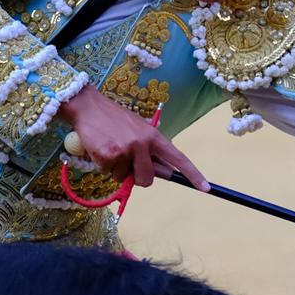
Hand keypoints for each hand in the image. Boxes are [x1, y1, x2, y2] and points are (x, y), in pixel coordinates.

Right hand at [60, 88, 205, 189]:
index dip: (193, 175)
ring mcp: (125, 150)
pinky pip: (109, 173)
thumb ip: (150, 151)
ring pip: (125, 178)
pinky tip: (101, 148)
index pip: (178, 158)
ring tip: (111, 149)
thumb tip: (163, 172)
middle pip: (148, 179)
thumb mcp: (138, 130)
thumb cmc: (114, 120)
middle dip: (137, 177)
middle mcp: (143, 143)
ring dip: (117, 170)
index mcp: (154, 136)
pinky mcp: (108, 156)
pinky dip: (104, 166)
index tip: (205, 188)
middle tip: (126, 163)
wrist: (88, 106)